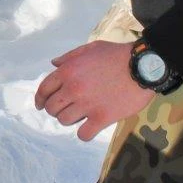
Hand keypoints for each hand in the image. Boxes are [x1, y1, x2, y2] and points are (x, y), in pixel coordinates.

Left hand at [34, 41, 153, 140]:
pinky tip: (91, 125)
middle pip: (52, 108)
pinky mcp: (101, 118)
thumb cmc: (117, 54)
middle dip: (56, 108)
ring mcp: (87, 105)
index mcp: (68, 70)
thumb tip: (53, 65)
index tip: (41, 104)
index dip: (40, 98)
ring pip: (64, 121)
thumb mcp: (91, 48)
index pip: (44, 89)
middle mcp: (73, 88)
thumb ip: (70, 57)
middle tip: (67, 107)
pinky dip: (84, 132)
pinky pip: (83, 134)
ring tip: (81, 114)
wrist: (142, 66)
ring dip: (70, 119)